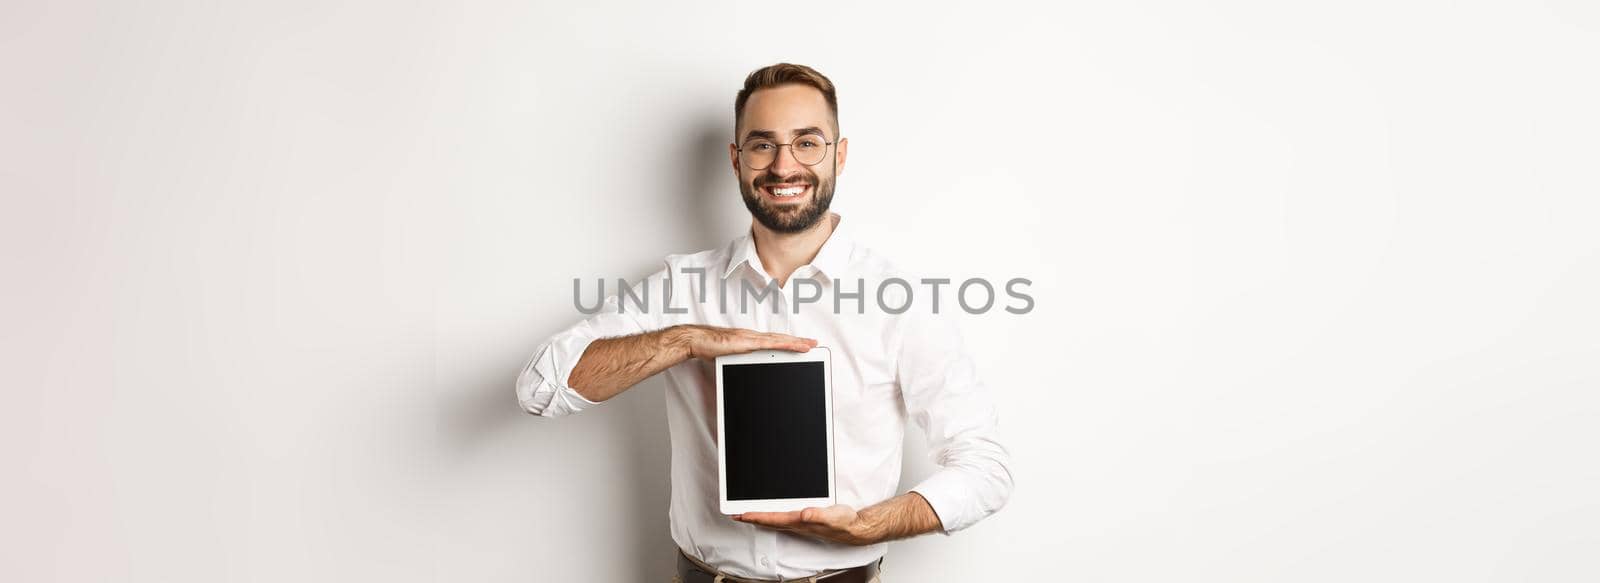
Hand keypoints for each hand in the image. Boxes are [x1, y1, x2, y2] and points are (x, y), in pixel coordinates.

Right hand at [674, 325, 816, 361]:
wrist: (698, 340)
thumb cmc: (709, 347)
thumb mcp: (728, 356)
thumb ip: (739, 359)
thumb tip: (743, 368)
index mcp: (750, 340)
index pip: (773, 341)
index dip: (788, 342)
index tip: (801, 344)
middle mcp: (753, 337)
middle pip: (780, 339)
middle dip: (798, 341)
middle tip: (814, 343)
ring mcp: (751, 338)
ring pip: (779, 340)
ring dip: (796, 342)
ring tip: (810, 345)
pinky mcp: (748, 342)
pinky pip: (771, 344)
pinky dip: (784, 345)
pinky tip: (795, 346)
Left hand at [733, 505, 875, 545]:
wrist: (855, 527)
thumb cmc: (844, 523)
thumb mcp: (833, 516)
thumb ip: (818, 515)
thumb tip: (804, 514)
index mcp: (800, 522)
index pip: (772, 519)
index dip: (756, 516)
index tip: (741, 514)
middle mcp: (797, 523)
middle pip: (768, 521)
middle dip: (751, 518)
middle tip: (735, 514)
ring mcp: (800, 523)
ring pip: (774, 520)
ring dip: (760, 517)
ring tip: (747, 513)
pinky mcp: (805, 520)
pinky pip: (783, 518)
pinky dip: (772, 514)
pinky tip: (770, 512)